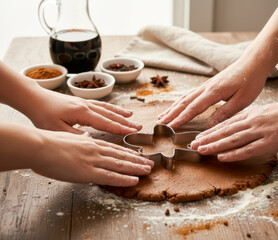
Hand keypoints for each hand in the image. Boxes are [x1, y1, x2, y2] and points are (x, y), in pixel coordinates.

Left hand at [25, 89, 141, 134]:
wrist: (34, 99)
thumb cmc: (43, 115)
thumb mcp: (57, 129)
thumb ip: (75, 135)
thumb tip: (91, 140)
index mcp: (82, 113)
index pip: (105, 123)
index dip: (120, 128)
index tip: (132, 132)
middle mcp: (87, 106)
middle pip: (110, 115)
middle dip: (125, 122)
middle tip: (138, 127)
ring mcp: (85, 102)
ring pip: (107, 108)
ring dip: (121, 114)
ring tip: (132, 117)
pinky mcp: (82, 102)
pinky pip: (101, 105)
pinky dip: (111, 108)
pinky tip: (116, 110)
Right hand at [31, 129, 153, 185]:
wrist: (39, 146)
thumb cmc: (49, 143)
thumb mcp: (68, 137)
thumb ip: (81, 140)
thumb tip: (88, 138)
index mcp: (90, 142)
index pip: (114, 148)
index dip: (127, 152)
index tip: (137, 155)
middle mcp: (96, 149)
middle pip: (121, 155)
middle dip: (137, 160)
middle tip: (149, 162)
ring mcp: (93, 160)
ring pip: (120, 164)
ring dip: (136, 168)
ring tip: (147, 170)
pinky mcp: (88, 172)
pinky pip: (110, 176)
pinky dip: (124, 178)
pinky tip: (134, 180)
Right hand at [157, 58, 268, 128]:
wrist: (253, 62)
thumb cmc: (250, 81)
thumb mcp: (242, 101)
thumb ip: (224, 113)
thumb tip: (209, 125)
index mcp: (214, 92)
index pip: (193, 108)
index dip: (181, 118)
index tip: (170, 127)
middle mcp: (206, 88)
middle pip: (184, 102)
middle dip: (171, 114)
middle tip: (159, 124)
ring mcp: (205, 86)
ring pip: (184, 98)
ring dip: (172, 108)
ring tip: (162, 117)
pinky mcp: (208, 85)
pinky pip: (189, 95)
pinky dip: (180, 102)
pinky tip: (177, 106)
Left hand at [190, 88, 277, 161]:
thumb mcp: (266, 112)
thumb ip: (252, 121)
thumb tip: (239, 129)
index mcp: (251, 114)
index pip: (226, 124)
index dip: (211, 131)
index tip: (199, 137)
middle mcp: (252, 122)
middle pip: (225, 131)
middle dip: (207, 139)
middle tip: (192, 145)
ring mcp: (261, 131)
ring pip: (232, 139)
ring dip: (215, 145)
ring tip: (201, 150)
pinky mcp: (270, 142)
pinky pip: (248, 149)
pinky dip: (233, 153)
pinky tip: (222, 157)